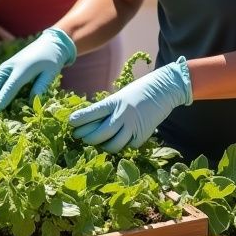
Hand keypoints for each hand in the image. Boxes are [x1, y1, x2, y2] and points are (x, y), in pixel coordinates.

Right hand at [0, 27, 75, 110]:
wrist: (48, 44)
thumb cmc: (51, 60)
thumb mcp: (50, 73)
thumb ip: (40, 87)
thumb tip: (31, 102)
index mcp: (23, 69)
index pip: (10, 87)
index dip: (2, 99)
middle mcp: (10, 67)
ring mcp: (5, 67)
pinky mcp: (4, 68)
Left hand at [69, 58, 192, 151]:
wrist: (164, 89)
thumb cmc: (139, 92)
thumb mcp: (121, 96)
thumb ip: (109, 109)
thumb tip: (93, 123)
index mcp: (114, 102)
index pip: (92, 112)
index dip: (80, 119)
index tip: (71, 123)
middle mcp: (122, 114)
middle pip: (99, 134)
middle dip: (88, 138)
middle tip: (83, 138)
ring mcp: (132, 125)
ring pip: (113, 145)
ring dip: (105, 146)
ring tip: (103, 143)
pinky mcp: (143, 134)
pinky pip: (129, 146)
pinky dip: (125, 145)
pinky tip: (125, 139)